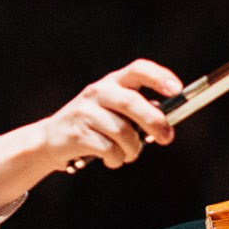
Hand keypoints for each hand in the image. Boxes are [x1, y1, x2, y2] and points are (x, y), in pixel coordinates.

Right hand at [0, 58, 181, 208]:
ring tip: (129, 154)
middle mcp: (98, 92)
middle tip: (167, 138)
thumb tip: (166, 124)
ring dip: (133, 150)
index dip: (160, 77)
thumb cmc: (94, 125)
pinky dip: (116, 159)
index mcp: (112, 82)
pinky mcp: (76, 133)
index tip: (178, 90)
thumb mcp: (114, 110)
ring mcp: (85, 112)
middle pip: (132, 102)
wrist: (50, 139)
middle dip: (155, 122)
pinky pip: (109, 149)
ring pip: (123, 133)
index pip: (138, 69)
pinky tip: (111, 159)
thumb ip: (138, 112)